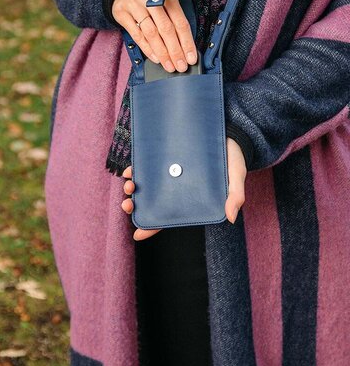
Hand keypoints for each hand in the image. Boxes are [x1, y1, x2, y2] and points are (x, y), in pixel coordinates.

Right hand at [112, 0, 197, 71]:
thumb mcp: (164, 0)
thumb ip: (174, 18)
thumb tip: (184, 46)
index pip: (180, 21)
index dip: (187, 42)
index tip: (191, 57)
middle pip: (166, 28)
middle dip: (175, 51)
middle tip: (181, 66)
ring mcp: (134, 4)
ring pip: (151, 33)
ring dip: (162, 52)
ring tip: (169, 65)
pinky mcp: (121, 13)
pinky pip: (136, 35)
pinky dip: (147, 48)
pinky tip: (155, 58)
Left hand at [121, 137, 246, 240]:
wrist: (230, 131)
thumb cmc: (233, 157)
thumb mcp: (236, 176)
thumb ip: (235, 196)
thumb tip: (230, 218)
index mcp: (190, 199)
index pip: (169, 217)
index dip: (153, 227)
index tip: (137, 234)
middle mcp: (176, 187)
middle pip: (150, 202)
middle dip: (135, 206)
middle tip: (128, 205)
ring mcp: (167, 171)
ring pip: (145, 184)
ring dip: (132, 188)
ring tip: (130, 186)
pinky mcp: (164, 154)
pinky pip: (145, 164)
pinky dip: (136, 169)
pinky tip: (130, 170)